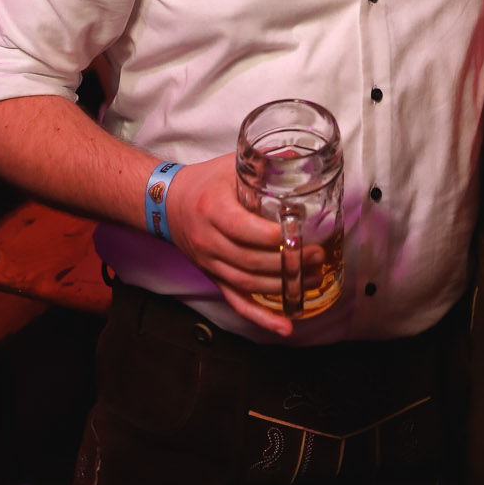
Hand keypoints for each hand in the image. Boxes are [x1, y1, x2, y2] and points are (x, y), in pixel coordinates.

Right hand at [164, 154, 316, 337]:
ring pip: (247, 284)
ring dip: (282, 287)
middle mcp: (208, 240)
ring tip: (312, 279)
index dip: (272, 237)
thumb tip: (301, 159)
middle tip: (316, 256)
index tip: (298, 235)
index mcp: (213, 209)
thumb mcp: (231, 165)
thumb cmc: (204, 182)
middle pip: (249, 261)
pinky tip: (285, 325)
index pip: (243, 229)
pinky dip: (261, 317)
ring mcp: (209, 263)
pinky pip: (236, 302)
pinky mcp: (213, 277)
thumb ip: (263, 164)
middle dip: (287, 264)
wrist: (167, 203)